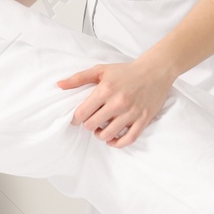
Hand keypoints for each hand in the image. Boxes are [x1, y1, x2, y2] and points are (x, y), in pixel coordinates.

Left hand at [58, 58, 176, 147]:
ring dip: (101, 135)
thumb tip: (58, 85)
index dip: (76, 119)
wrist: (155, 71)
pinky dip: (118, 143)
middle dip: (88, 126)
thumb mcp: (100, 70)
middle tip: (90, 122)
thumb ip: (78, 78)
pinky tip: (112, 139)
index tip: (76, 120)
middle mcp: (118, 102)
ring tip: (100, 130)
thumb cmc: (125, 71)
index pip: (83, 113)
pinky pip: (129, 139)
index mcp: (105, 90)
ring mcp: (132, 112)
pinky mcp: (144, 120)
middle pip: (93, 125)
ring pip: (109, 135)